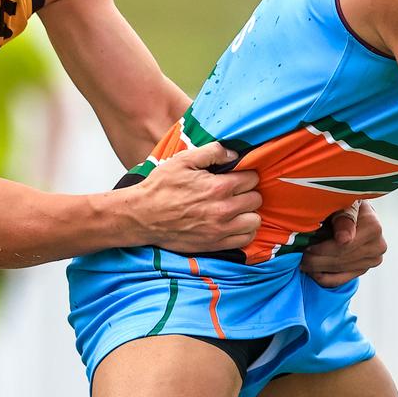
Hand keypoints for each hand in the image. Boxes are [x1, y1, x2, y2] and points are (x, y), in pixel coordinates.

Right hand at [128, 143, 261, 251]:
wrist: (141, 216)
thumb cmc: (160, 187)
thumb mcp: (184, 160)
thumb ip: (213, 152)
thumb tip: (234, 154)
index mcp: (218, 187)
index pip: (252, 179)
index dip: (246, 175)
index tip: (236, 177)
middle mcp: (223, 210)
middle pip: (256, 199)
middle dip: (248, 193)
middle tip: (235, 192)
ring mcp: (220, 230)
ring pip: (254, 221)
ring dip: (249, 213)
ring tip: (237, 208)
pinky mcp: (214, 244)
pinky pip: (245, 239)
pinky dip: (244, 231)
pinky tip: (234, 223)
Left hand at [300, 201, 386, 286]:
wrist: (354, 212)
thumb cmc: (344, 203)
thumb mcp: (343, 203)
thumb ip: (344, 217)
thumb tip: (344, 240)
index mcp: (373, 227)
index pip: (343, 246)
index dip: (321, 248)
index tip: (305, 247)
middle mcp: (378, 245)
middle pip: (340, 259)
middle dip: (317, 259)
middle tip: (299, 257)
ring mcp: (373, 259)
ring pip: (339, 270)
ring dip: (318, 268)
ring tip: (303, 262)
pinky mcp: (365, 268)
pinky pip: (341, 280)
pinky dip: (324, 277)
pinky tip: (313, 271)